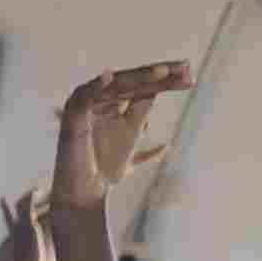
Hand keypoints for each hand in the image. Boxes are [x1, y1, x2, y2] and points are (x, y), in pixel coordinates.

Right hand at [54, 62, 189, 211]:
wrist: (86, 193)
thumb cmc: (106, 169)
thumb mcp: (131, 136)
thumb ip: (143, 115)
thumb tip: (166, 96)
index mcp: (115, 101)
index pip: (142, 86)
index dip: (165, 81)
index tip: (188, 75)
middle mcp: (101, 98)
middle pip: (131, 81)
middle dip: (156, 74)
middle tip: (182, 67)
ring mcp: (86, 103)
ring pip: (115, 86)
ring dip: (138, 77)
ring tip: (162, 71)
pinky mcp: (73, 113)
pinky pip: (85, 96)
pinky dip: (96, 86)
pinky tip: (109, 77)